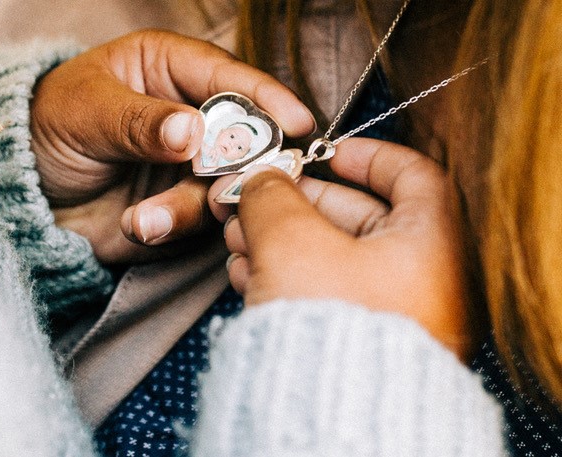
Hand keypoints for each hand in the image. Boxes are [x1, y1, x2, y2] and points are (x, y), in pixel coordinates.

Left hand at [30, 30, 314, 263]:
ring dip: (189, 205)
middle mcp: (192, 115)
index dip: (265, 98)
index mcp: (170, 69)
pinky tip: (137, 225)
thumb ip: (139, 121)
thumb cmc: (49, 127)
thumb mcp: (86, 112)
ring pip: (225, 184)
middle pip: (245, 135)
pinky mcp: (182, 205)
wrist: (25, 190)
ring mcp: (191, 164)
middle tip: (220, 184)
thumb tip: (191, 131)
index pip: (228, 77)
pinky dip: (171, 226)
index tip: (294, 123)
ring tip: (142, 219)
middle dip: (240, 162)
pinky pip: (198, 220)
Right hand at [213, 138, 470, 357]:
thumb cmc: (328, 329)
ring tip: (237, 238)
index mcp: (429, 246)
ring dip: (281, 243)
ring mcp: (390, 317)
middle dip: (298, 205)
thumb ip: (273, 199)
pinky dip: (288, 279)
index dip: (367, 155)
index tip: (326, 152)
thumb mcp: (292, 243)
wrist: (326, 419)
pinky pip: (324, 297)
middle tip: (256, 197)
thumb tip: (260, 180)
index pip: (412, 176)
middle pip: (358, 220)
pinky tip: (246, 274)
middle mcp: (421, 283)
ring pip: (332, 261)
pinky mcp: (357, 345)